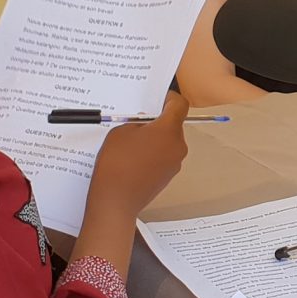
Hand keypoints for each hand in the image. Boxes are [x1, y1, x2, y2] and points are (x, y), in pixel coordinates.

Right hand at [85, 94, 189, 221]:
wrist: (116, 200)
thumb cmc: (117, 164)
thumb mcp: (121, 131)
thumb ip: (138, 122)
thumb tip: (145, 123)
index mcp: (169, 130)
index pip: (180, 105)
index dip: (170, 98)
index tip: (158, 97)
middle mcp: (178, 146)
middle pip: (174, 124)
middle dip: (157, 120)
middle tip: (137, 119)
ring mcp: (175, 163)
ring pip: (168, 141)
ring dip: (155, 137)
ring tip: (132, 141)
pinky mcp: (169, 176)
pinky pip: (164, 156)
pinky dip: (153, 152)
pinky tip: (134, 157)